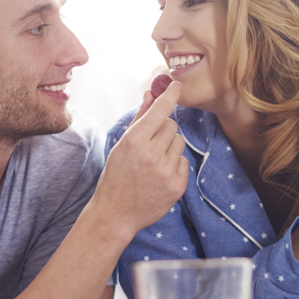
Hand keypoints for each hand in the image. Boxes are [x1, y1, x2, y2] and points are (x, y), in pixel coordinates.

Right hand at [92, 80, 188, 238]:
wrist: (115, 213)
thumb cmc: (116, 175)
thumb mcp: (121, 145)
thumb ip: (138, 118)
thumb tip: (151, 93)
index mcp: (134, 141)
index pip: (159, 110)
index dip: (170, 95)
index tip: (177, 85)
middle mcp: (151, 154)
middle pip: (172, 125)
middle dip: (163, 130)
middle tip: (150, 144)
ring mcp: (166, 171)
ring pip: (179, 142)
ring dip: (169, 147)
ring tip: (154, 161)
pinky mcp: (177, 186)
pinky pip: (183, 161)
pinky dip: (174, 165)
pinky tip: (159, 175)